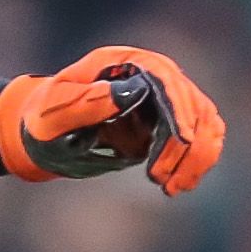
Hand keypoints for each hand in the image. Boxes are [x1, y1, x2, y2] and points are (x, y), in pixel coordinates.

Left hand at [0, 45, 224, 192]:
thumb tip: (131, 92)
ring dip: (196, 158)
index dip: (178, 107)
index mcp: (125, 63)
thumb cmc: (46, 118)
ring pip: (204, 123)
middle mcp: (152, 75)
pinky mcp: (172, 123)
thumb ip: (86, 102)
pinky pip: (201, 139)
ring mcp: (166, 99)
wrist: (49, 134)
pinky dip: (198, 163)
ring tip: (172, 189)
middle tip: (159, 180)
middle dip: (184, 145)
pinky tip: (181, 185)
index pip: (164, 77)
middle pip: (191, 102)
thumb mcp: (54, 113)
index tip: (184, 140)